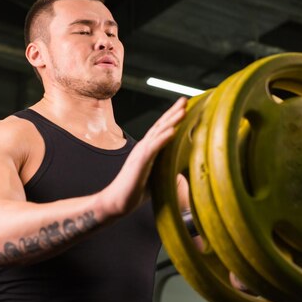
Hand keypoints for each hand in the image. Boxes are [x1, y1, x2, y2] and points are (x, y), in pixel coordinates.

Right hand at [102, 97, 186, 215]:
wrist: (116, 202)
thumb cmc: (135, 191)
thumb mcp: (157, 179)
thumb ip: (168, 172)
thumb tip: (184, 173)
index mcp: (148, 150)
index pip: (162, 129)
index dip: (173, 117)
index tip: (185, 106)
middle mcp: (144, 148)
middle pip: (161, 126)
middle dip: (173, 112)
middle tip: (185, 99)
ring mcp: (141, 154)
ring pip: (158, 133)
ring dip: (171, 121)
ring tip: (183, 110)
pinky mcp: (140, 163)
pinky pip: (153, 148)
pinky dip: (163, 138)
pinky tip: (173, 131)